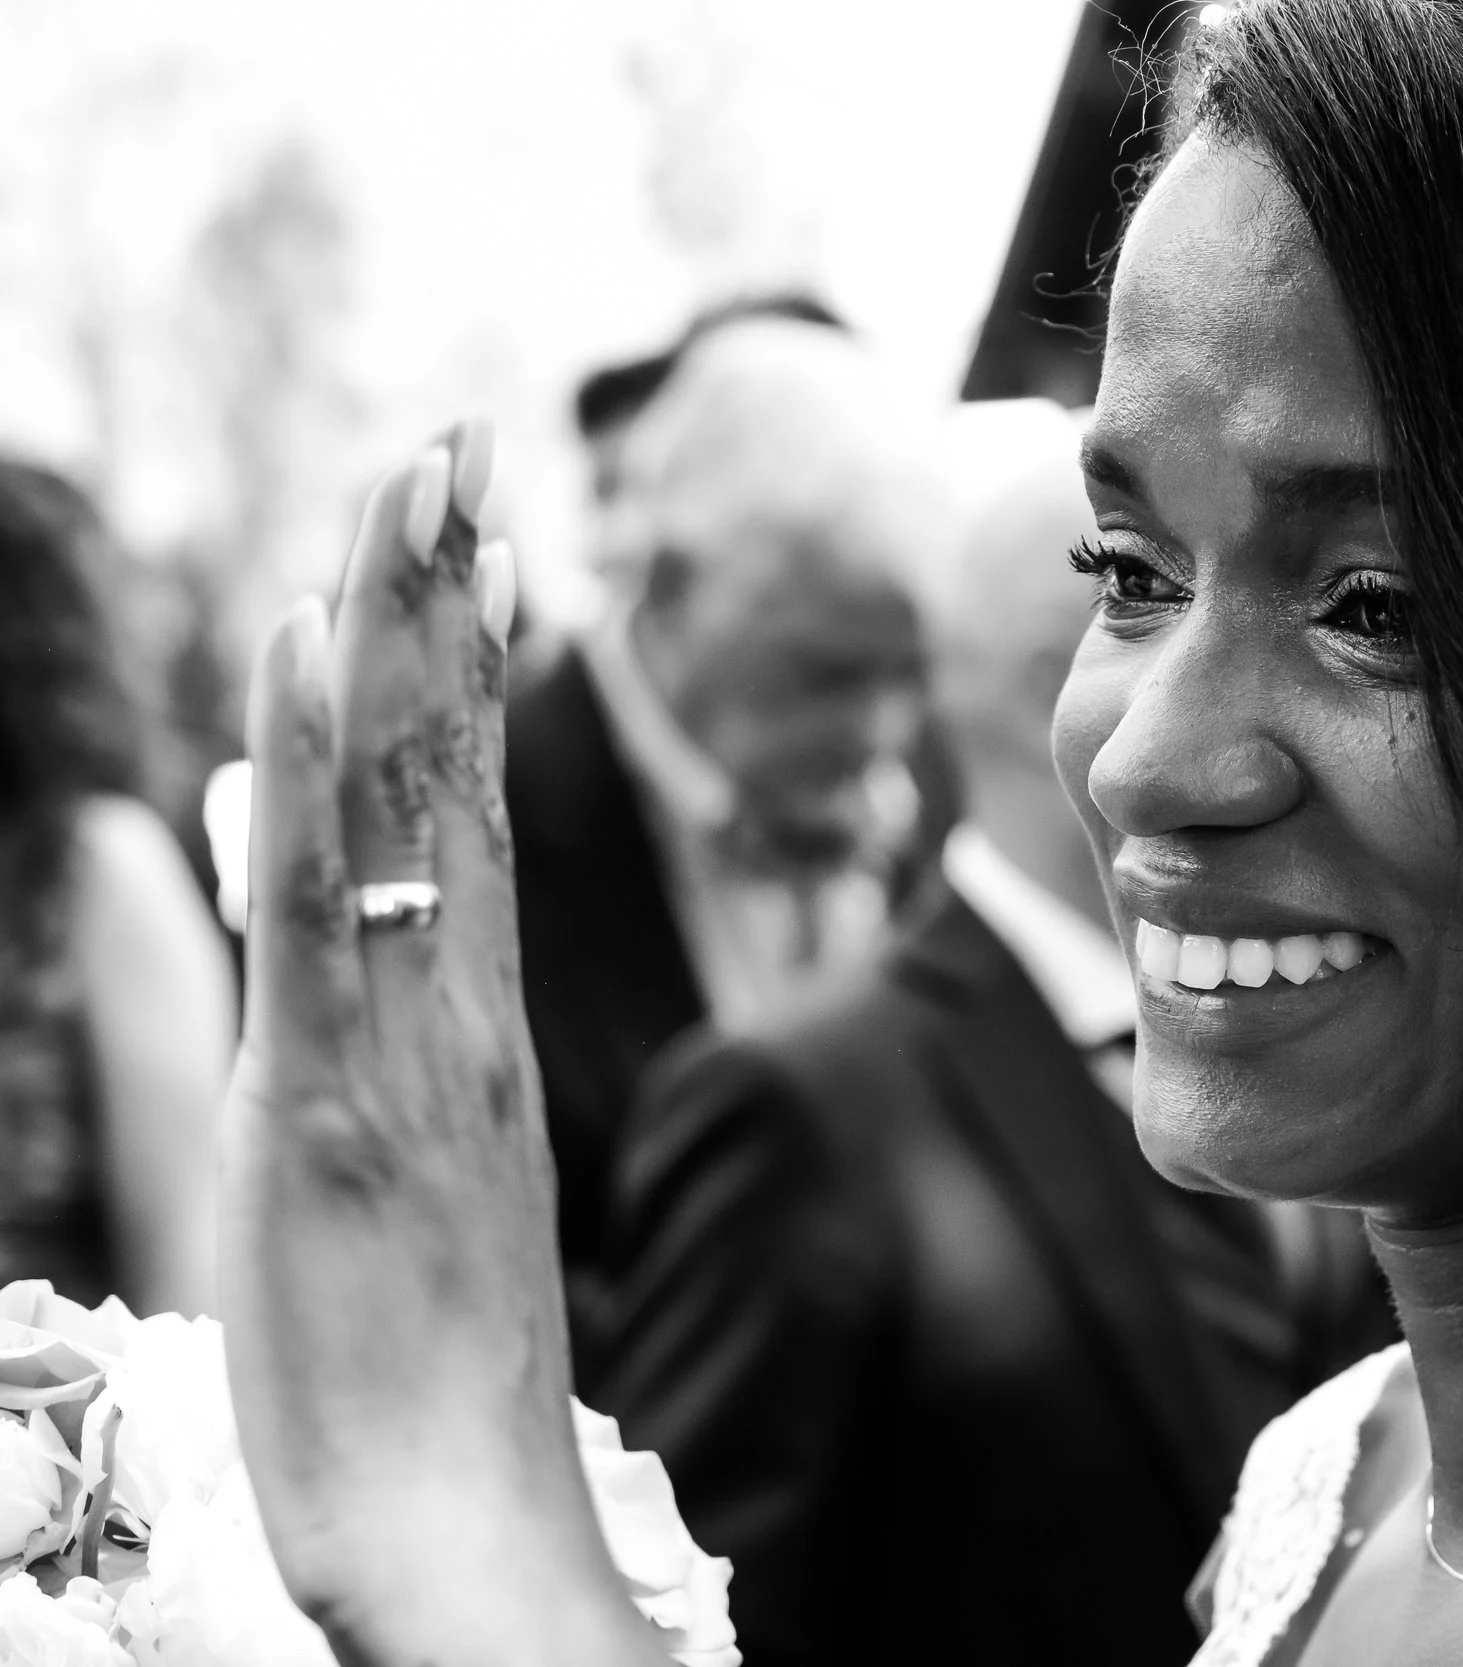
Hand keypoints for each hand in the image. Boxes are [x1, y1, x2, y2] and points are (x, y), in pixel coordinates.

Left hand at [224, 429, 662, 1662]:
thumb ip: (269, 971)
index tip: (467, 520)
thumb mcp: (329, 1143)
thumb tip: (200, 821)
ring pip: (411, 802)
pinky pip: (332, 906)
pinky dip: (330, 764)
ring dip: (407, 628)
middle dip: (447, 588)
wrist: (452, 1513)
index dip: (458, 650)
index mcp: (459, 1013)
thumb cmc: (401, 1354)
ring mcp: (407, 1038)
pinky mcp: (330, 1094)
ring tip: (419, 478)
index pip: (464, 795)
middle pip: (452, 762)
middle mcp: (454, 999)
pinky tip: (325, 646)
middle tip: (461, 439)